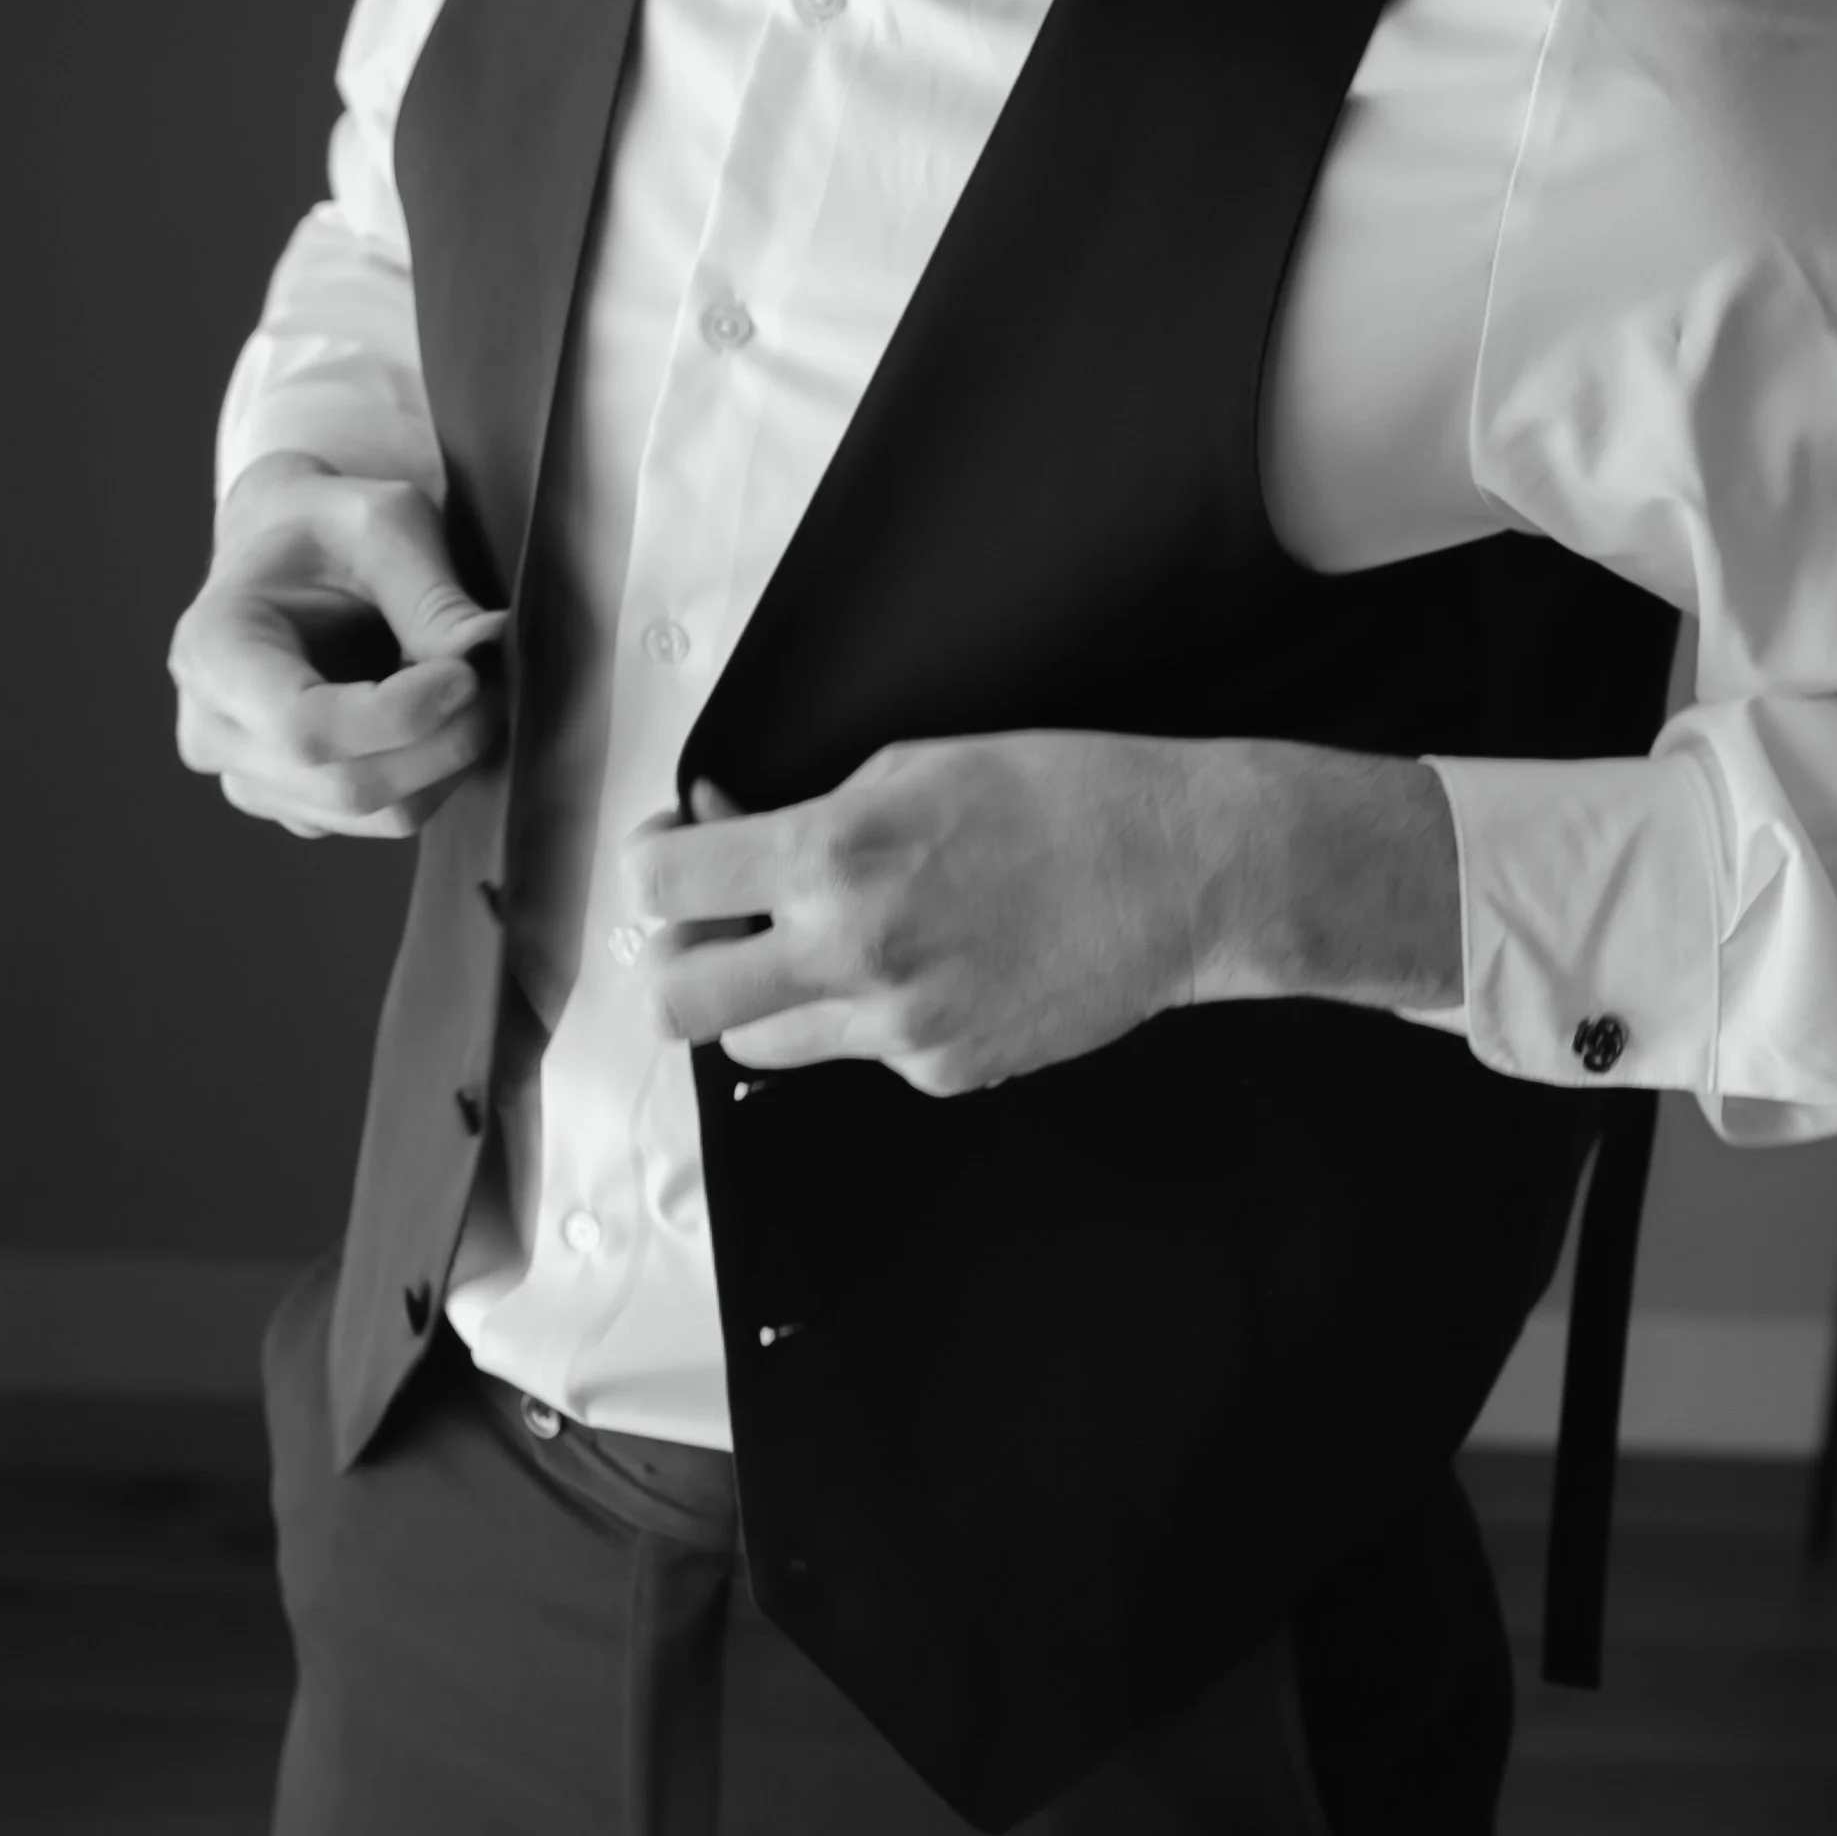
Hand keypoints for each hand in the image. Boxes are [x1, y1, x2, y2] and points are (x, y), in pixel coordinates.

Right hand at [168, 451, 508, 839]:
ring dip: (448, 762)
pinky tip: (448, 718)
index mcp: (212, 652)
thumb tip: (490, 649)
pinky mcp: (296, 801)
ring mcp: (250, 777)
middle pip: (346, 784)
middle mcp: (213, 731)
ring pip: (373, 814)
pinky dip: (434, 775)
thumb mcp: (383, 524)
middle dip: (445, 743)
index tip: (470, 672)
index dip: (402, 716)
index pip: (304, 727)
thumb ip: (431, 596)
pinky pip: (380, 817)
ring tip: (482, 693)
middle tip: (500, 684)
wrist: (287, 546)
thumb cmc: (327, 526)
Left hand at [617, 731, 1212, 1095]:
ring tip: (829, 938)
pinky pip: (863, 1052)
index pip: (663, 889)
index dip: (652, 864)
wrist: (1184, 872)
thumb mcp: (916, 762)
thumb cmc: (1061, 792)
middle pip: (676, 1003)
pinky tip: (936, 960)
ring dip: (767, 993)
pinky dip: (870, 1012)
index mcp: (834, 855)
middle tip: (714, 922)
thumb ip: (807, 807)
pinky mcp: (944, 1073)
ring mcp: (897, 1029)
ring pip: (760, 1044)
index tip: (674, 852)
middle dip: (677, 959)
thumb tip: (724, 828)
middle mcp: (849, 953)